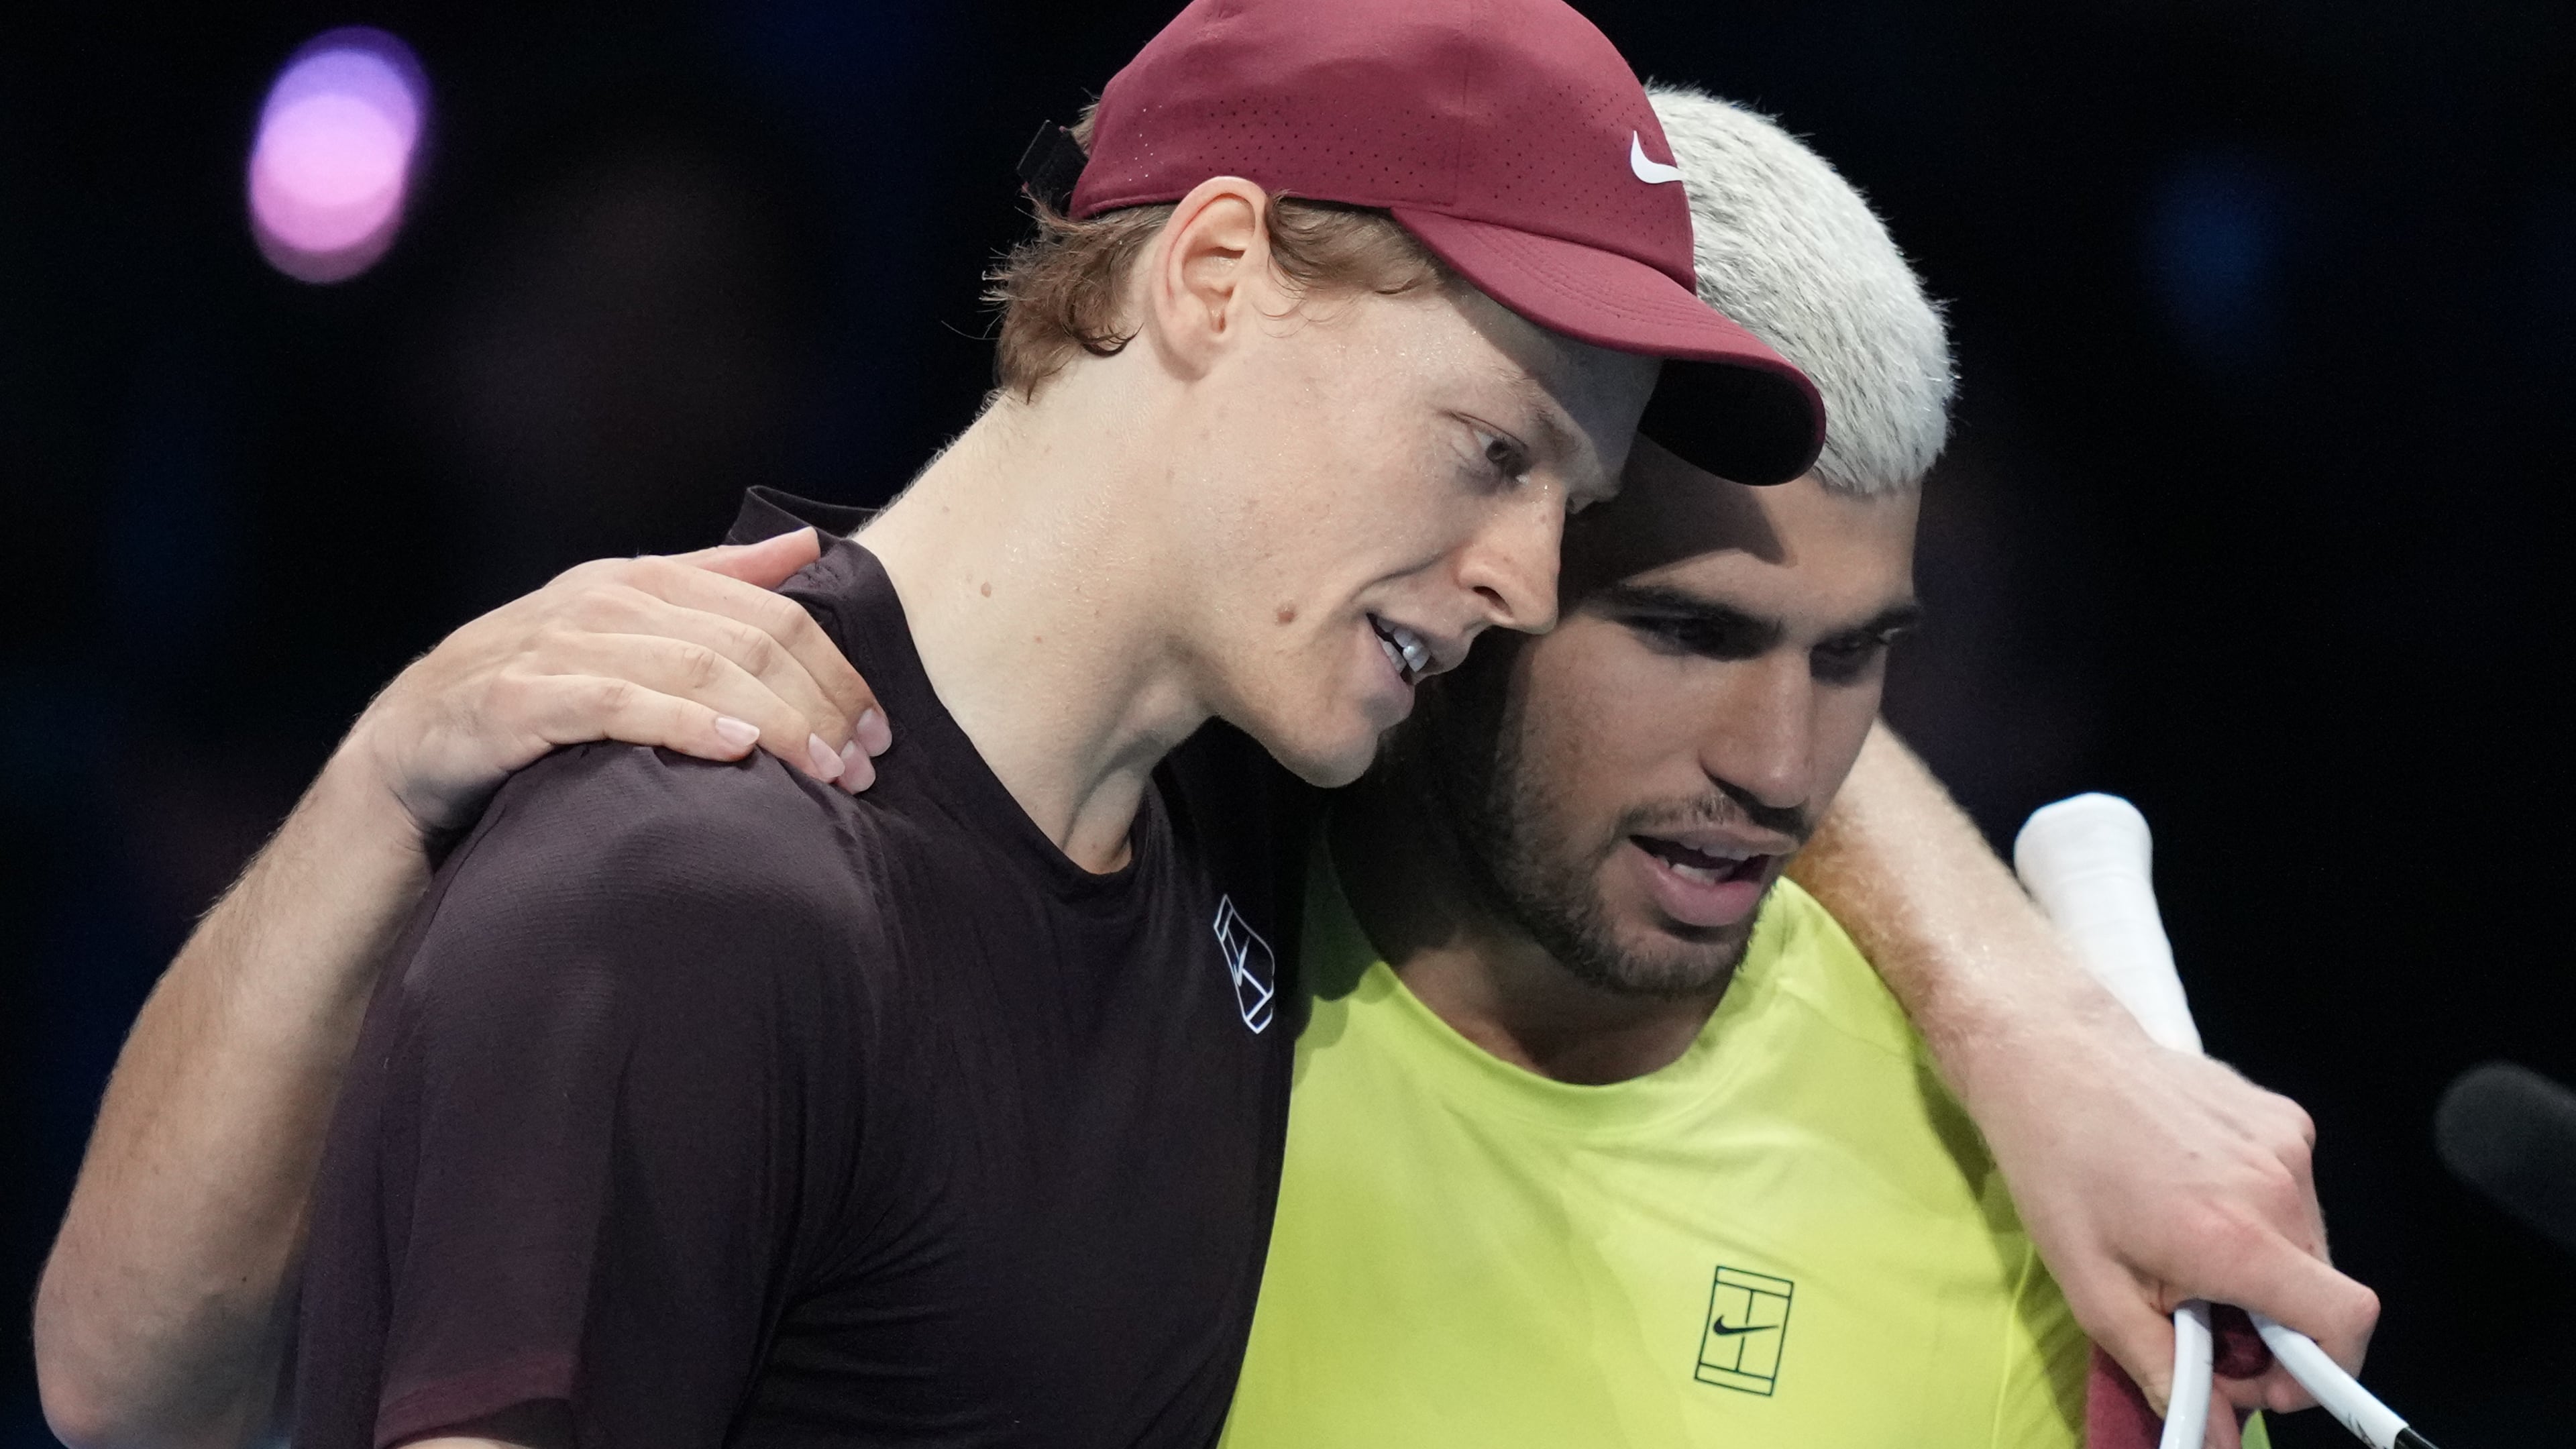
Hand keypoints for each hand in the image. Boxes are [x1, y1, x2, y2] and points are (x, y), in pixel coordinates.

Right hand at [342, 528, 891, 837]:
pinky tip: (736, 750)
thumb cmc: (531, 697)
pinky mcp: (514, 700)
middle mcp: (599, 602)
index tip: (882, 729)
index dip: (836, 669)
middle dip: (819, 702)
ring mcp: (553, 646)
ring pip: (694, 669)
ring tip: (826, 769)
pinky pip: (615, 705)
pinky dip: (682, 723)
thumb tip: (808, 546)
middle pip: (746, 641)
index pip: (770, 614)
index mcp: (637, 583)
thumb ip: (715, 584)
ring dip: (775, 720)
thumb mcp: (625, 632)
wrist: (405, 759)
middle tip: (865, 763)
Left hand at [1964, 1001, 2378, 1445]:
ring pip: (2309, 1242)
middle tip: (2202, 1317)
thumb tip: (2217, 1437)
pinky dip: (2260, 1213)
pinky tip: (2194, 1194)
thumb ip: (2166, 1370)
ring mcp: (2287, 1143)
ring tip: (2186, 1247)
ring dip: (2265, 1267)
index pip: (2346, 1323)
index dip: (2324, 1370)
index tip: (2267, 1377)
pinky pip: (2293, 1190)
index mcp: (2237, 1237)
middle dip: (2275, 1324)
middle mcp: (2277, 1187)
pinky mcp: (2282, 1115)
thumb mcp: (2095, 1290)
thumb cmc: (2058, 1170)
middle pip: (2323, 1289)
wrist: (2049, 1056)